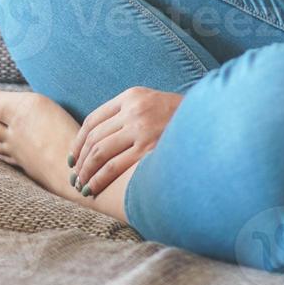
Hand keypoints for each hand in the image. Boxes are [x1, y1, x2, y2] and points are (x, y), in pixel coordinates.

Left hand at [68, 86, 183, 197]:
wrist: (210, 119)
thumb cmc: (179, 118)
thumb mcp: (151, 103)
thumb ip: (128, 113)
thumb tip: (99, 139)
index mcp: (131, 96)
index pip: (93, 120)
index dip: (78, 141)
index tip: (73, 157)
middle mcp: (133, 109)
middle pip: (94, 137)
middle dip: (80, 160)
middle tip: (73, 176)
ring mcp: (141, 128)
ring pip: (100, 152)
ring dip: (86, 171)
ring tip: (81, 185)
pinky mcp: (149, 148)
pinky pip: (114, 166)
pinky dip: (100, 178)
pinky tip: (94, 188)